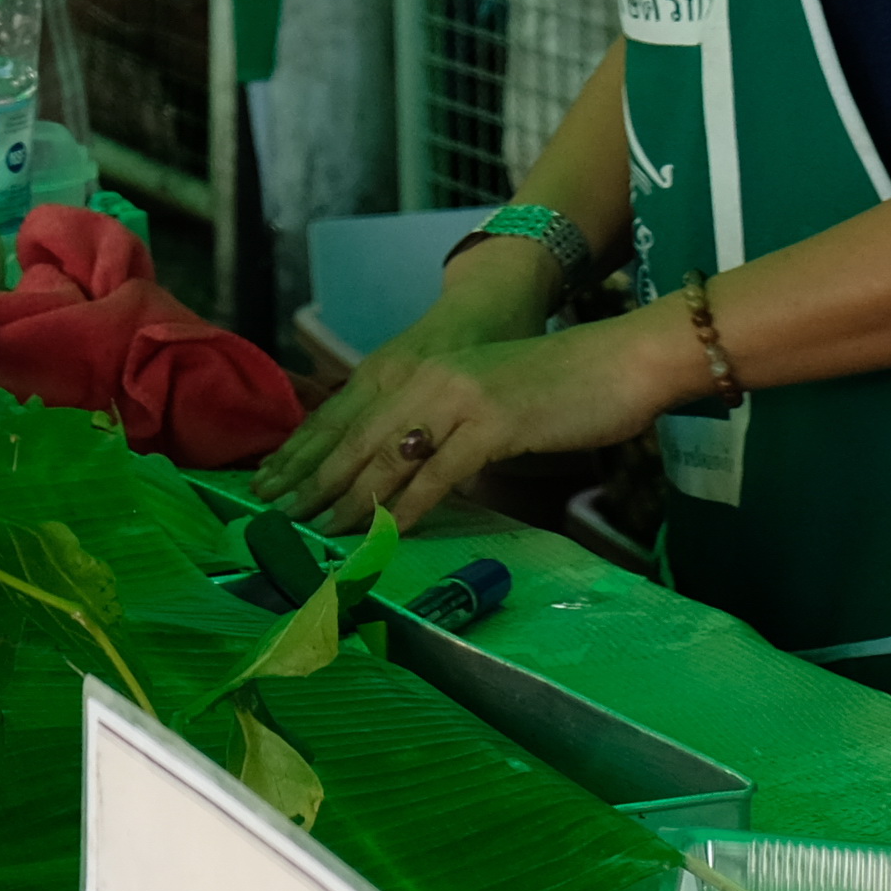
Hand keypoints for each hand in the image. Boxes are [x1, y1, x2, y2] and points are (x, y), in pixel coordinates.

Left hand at [246, 243, 557, 511]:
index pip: (345, 415)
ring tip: (319, 530)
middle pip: (353, 436)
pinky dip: (410, 505)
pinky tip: (388, 531)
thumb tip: (407, 467)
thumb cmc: (555, 387)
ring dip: (351, 498)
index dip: (304, 451)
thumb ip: (440, 425)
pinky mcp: (492, 423)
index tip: (270, 482)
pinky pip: (440, 471)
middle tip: (275, 514)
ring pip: (388, 455)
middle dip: (311, 479)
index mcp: (418, 371)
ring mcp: (457, 398)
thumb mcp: (480, 399)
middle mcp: (426, 378)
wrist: (620, 359)